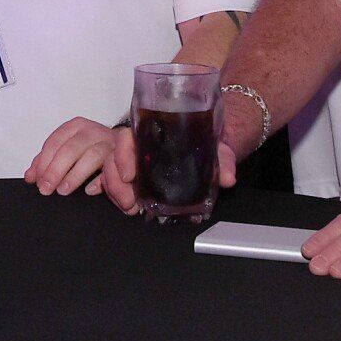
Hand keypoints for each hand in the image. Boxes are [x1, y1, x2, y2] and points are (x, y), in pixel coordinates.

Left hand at [25, 117, 119, 195]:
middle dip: (56, 170)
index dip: (44, 162)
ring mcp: (108, 142)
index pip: (54, 143)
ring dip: (75, 175)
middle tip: (46, 189)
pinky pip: (112, 168)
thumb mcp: (66, 148)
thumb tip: (30, 177)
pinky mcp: (122, 156)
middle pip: (71, 149)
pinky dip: (100, 180)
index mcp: (75, 127)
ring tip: (63, 190)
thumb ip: (47, 160)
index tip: (37, 180)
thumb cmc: (89, 146)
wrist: (124, 143)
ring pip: (91, 156)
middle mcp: (92, 131)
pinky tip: (89, 190)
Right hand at [101, 127, 238, 214]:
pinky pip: (115, 181)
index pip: (129, 135)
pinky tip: (127, 206)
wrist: (209, 146)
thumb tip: (229, 178)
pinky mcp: (135, 176)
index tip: (129, 174)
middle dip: (116, 181)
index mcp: (154, 132)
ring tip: (130, 208)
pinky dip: (116, 194)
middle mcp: (140, 144)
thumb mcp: (217, 147)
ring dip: (115, 190)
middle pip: (114, 155)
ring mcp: (135, 160)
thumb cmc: (207, 142)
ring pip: (111, 170)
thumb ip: (223, 160)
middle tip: (129, 202)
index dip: (123, 154)